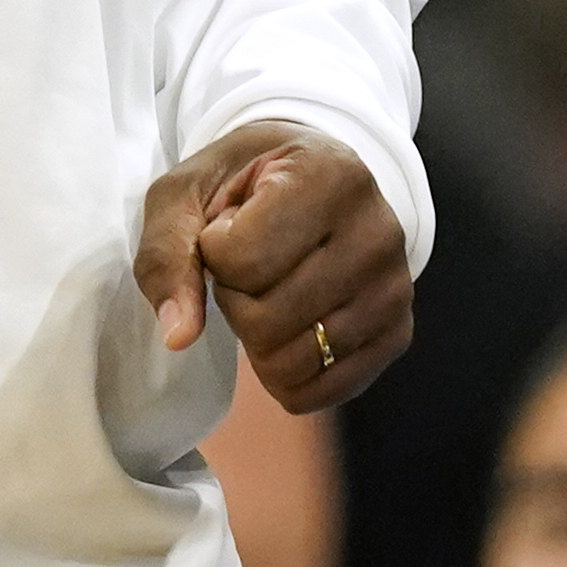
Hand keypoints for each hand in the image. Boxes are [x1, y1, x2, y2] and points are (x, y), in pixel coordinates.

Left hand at [139, 120, 413, 410]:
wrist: (314, 178)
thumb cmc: (242, 184)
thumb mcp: (186, 193)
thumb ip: (167, 254)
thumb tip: (179, 336)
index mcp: (328, 175)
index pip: (241, 259)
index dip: (213, 251)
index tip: (230, 224)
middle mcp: (377, 230)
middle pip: (267, 320)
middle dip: (233, 299)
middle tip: (247, 264)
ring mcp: (396, 288)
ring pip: (292, 362)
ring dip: (256, 336)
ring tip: (270, 288)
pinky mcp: (398, 334)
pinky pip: (321, 392)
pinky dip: (283, 375)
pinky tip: (286, 328)